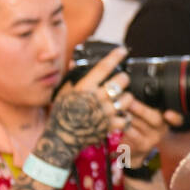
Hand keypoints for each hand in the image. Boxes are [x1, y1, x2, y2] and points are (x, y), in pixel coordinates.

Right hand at [44, 46, 131, 162]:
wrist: (61, 138)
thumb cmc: (61, 113)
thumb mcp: (63, 92)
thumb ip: (72, 77)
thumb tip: (73, 61)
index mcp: (84, 88)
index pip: (103, 67)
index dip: (115, 57)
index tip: (123, 50)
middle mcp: (96, 98)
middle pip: (121, 81)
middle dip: (123, 79)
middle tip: (121, 81)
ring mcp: (105, 113)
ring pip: (128, 98)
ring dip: (126, 97)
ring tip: (120, 99)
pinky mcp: (110, 126)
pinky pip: (127, 118)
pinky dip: (126, 116)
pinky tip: (121, 114)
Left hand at [115, 97, 182, 168]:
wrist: (134, 149)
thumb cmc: (139, 126)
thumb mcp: (146, 115)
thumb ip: (146, 104)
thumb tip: (133, 89)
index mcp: (166, 118)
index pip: (177, 118)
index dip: (174, 117)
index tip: (168, 114)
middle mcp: (163, 128)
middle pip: (156, 119)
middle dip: (142, 110)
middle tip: (129, 101)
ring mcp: (154, 138)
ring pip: (142, 125)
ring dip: (129, 116)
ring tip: (118, 107)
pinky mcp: (143, 145)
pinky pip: (133, 134)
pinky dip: (124, 126)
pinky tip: (117, 121)